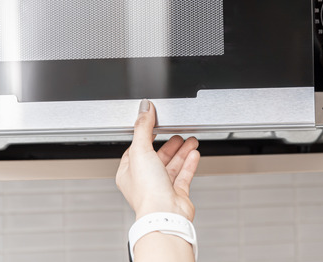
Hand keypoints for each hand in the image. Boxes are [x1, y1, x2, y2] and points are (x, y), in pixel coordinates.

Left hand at [116, 99, 200, 219]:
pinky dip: (189, 163)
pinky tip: (194, 154)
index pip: (136, 149)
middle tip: (178, 132)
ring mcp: (161, 188)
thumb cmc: (148, 191)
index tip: (155, 125)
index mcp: (129, 173)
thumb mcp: (141, 151)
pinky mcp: (176, 195)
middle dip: (169, 144)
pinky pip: (183, 175)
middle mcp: (144, 181)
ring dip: (181, 151)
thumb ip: (143, 127)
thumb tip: (144, 108)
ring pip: (172, 165)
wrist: (165, 215)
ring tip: (191, 140)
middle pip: (157, 157)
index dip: (146, 136)